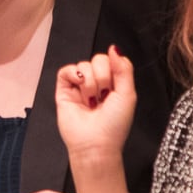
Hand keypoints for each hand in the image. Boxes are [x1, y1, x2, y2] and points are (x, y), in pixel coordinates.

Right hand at [55, 45, 137, 162]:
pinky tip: (79, 87)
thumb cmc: (114, 125)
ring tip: (91, 100)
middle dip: (102, 77)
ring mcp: (79, 86)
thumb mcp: (128, 94)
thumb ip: (124, 69)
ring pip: (83, 64)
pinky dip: (73, 75)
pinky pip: (66, 70)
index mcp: (113, 84)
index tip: (115, 88)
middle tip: (103, 96)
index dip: (114, 70)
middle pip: (98, 59)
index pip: (112, 60)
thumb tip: (114, 48)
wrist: (96, 144)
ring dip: (90, 83)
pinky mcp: (64, 90)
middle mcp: (96, 83)